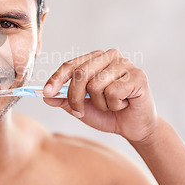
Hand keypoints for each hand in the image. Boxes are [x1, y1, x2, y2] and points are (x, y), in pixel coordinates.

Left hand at [43, 49, 157, 142]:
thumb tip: (46, 96)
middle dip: (75, 98)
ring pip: (96, 85)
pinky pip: (113, 93)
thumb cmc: (108, 114)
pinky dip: (114, 105)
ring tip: (110, 105)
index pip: (71, 65)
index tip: (46, 92)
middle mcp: (110, 56)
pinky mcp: (138, 76)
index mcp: (95, 59)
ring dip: (99, 104)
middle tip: (80, 111)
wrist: (134, 128)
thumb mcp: (81, 108)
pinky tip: (123, 104)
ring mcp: (125, 64)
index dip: (56, 79)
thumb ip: (64, 100)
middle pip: (80, 74)